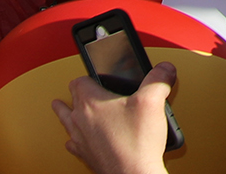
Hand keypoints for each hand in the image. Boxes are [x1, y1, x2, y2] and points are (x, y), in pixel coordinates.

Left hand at [52, 62, 177, 173]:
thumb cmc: (137, 144)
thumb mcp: (152, 102)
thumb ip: (158, 80)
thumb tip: (164, 69)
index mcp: (90, 102)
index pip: (79, 80)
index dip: (88, 75)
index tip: (95, 74)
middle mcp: (81, 120)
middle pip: (70, 100)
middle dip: (74, 93)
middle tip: (74, 89)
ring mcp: (82, 140)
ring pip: (66, 122)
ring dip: (66, 114)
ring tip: (61, 108)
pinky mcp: (87, 156)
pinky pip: (73, 144)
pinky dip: (75, 140)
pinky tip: (78, 140)